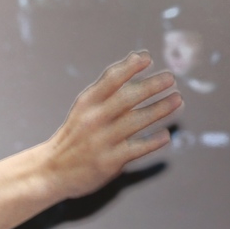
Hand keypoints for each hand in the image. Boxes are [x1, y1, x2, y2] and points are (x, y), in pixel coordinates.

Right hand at [42, 51, 180, 198]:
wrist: (52, 170)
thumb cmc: (75, 135)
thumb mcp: (84, 107)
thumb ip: (108, 87)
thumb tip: (136, 58)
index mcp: (87, 103)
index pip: (110, 80)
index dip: (130, 67)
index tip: (148, 58)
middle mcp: (93, 119)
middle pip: (127, 98)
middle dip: (151, 86)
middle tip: (170, 78)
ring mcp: (101, 140)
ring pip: (135, 121)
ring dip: (159, 109)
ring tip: (177, 100)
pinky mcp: (109, 161)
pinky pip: (136, 149)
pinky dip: (153, 142)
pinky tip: (166, 135)